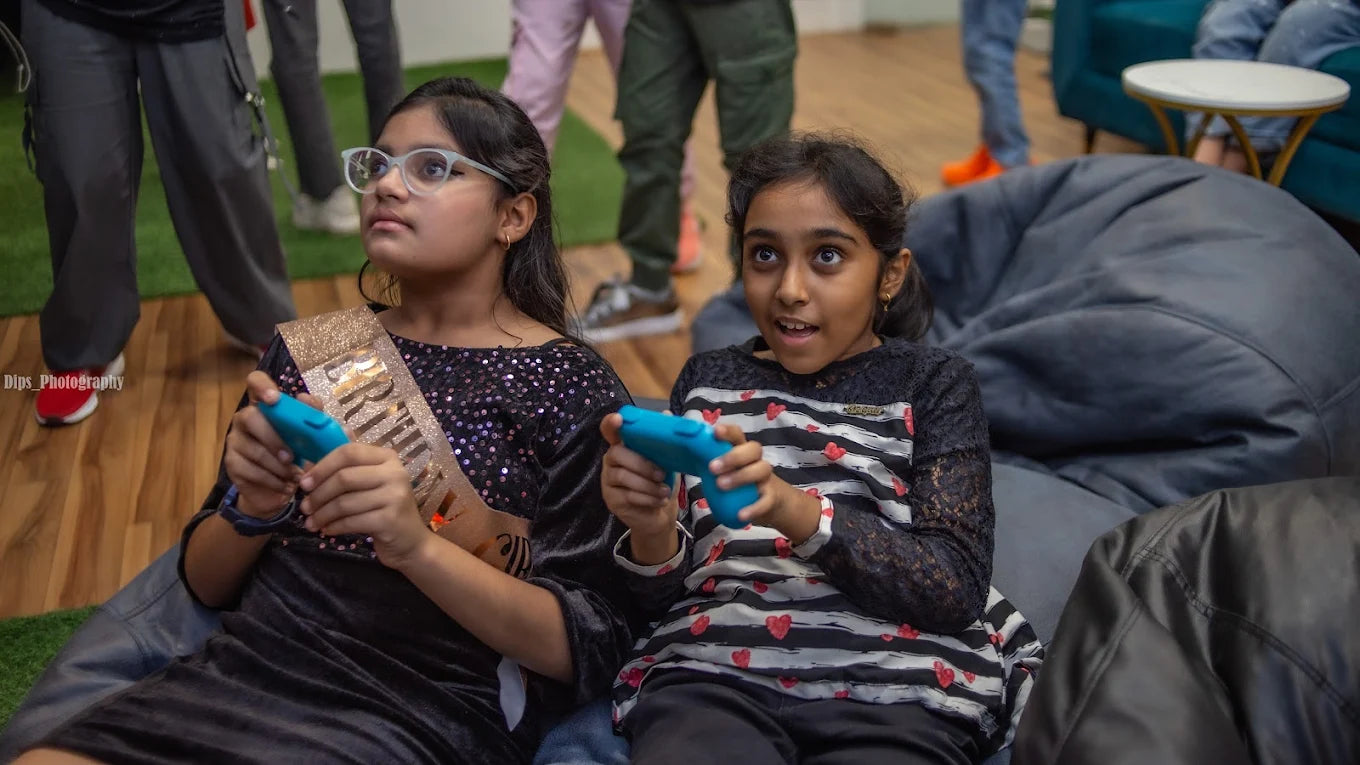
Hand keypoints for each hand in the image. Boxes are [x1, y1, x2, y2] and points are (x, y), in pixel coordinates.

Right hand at [223, 371, 317, 518]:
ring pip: (253, 449)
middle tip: (292, 457)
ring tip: (296, 476)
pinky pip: (251, 470)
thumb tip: (311, 401)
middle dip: (273, 438)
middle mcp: (245, 418)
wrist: (281, 488)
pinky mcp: (232, 464)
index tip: (274, 398)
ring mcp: (235, 441)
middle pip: (250, 417)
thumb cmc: (298, 455)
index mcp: (266, 405)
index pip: (255, 381)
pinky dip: (272, 480)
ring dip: (278, 466)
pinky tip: (286, 486)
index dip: (262, 385)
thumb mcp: (313, 437)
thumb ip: (315, 418)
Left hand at [297, 443, 429, 569]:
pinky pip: (352, 521)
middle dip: (319, 494)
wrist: (410, 541)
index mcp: (387, 458)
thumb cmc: (384, 509)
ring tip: (311, 523)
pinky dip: (334, 526)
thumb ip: (344, 469)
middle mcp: (395, 473)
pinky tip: (327, 530)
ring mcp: (395, 496)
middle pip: (345, 477)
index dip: (322, 466)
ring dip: (322, 514)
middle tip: (304, 507)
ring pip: (345, 502)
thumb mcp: (368, 484)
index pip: (349, 452)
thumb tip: (307, 461)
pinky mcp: (390, 520)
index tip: (304, 482)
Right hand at [600, 412, 678, 563]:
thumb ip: (665, 440)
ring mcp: (608, 481)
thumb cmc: (662, 483)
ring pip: (623, 476)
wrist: (660, 515)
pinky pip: (627, 495)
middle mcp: (611, 460)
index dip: (611, 423)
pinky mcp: (611, 499)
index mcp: (623, 445)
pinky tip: (660, 500)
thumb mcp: (668, 460)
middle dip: (641, 463)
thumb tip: (667, 414)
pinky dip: (647, 498)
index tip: (619, 419)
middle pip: (616, 453)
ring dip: (648, 485)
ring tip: (664, 491)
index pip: (610, 430)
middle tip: (662, 475)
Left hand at [708, 425, 820, 541]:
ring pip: (761, 469)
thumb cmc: (738, 482)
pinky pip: (765, 501)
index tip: (715, 432)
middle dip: (733, 456)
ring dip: (741, 476)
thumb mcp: (724, 472)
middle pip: (753, 448)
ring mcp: (766, 478)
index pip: (737, 434)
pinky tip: (740, 515)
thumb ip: (708, 464)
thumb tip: (679, 457)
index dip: (728, 431)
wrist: (769, 502)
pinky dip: (753, 508)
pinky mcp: (771, 497)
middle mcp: (756, 460)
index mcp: (741, 450)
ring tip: (721, 486)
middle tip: (712, 467)